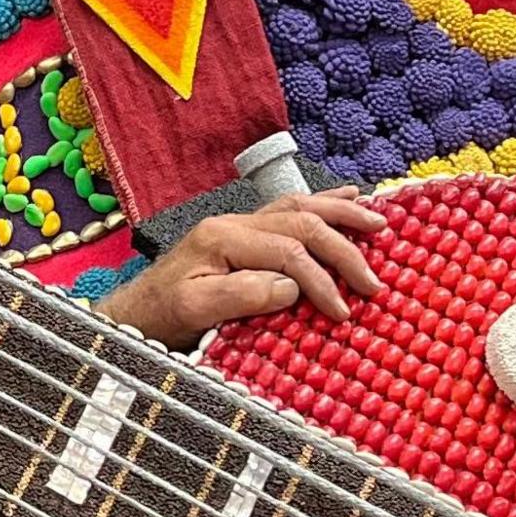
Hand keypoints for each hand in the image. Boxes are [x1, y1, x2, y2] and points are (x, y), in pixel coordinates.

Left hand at [97, 188, 384, 349]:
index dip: (320, 280)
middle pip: (301, 223)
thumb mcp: (194, 311)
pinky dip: (323, 204)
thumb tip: (291, 287)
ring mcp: (239, 226)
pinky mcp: (244, 236)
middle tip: (372, 283)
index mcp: (222, 238)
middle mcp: (233, 224)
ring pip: (299, 207)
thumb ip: (241, 295)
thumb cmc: (162, 317)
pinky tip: (349, 199)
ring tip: (379, 222)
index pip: (287, 251)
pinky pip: (290, 210)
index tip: (341, 312)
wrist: (135, 316)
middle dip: (343, 250)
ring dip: (342, 214)